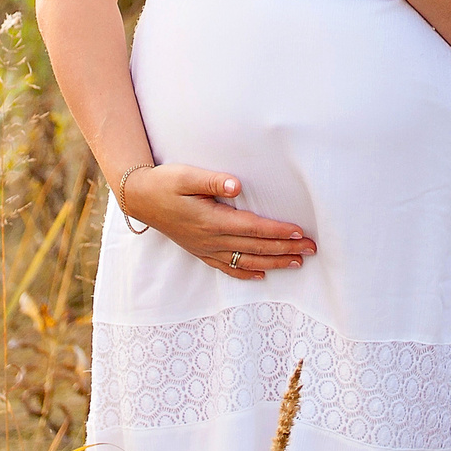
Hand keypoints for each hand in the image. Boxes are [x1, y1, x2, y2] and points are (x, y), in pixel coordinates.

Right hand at [120, 163, 314, 279]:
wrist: (139, 199)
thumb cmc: (164, 183)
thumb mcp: (186, 175)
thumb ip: (213, 181)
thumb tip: (238, 185)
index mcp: (211, 221)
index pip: (253, 228)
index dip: (278, 231)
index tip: (300, 232)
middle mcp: (210, 239)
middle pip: (255, 247)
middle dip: (285, 249)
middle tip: (312, 249)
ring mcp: (205, 248)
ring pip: (246, 260)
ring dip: (273, 262)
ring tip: (297, 262)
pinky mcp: (200, 251)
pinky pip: (227, 267)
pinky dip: (246, 272)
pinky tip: (261, 275)